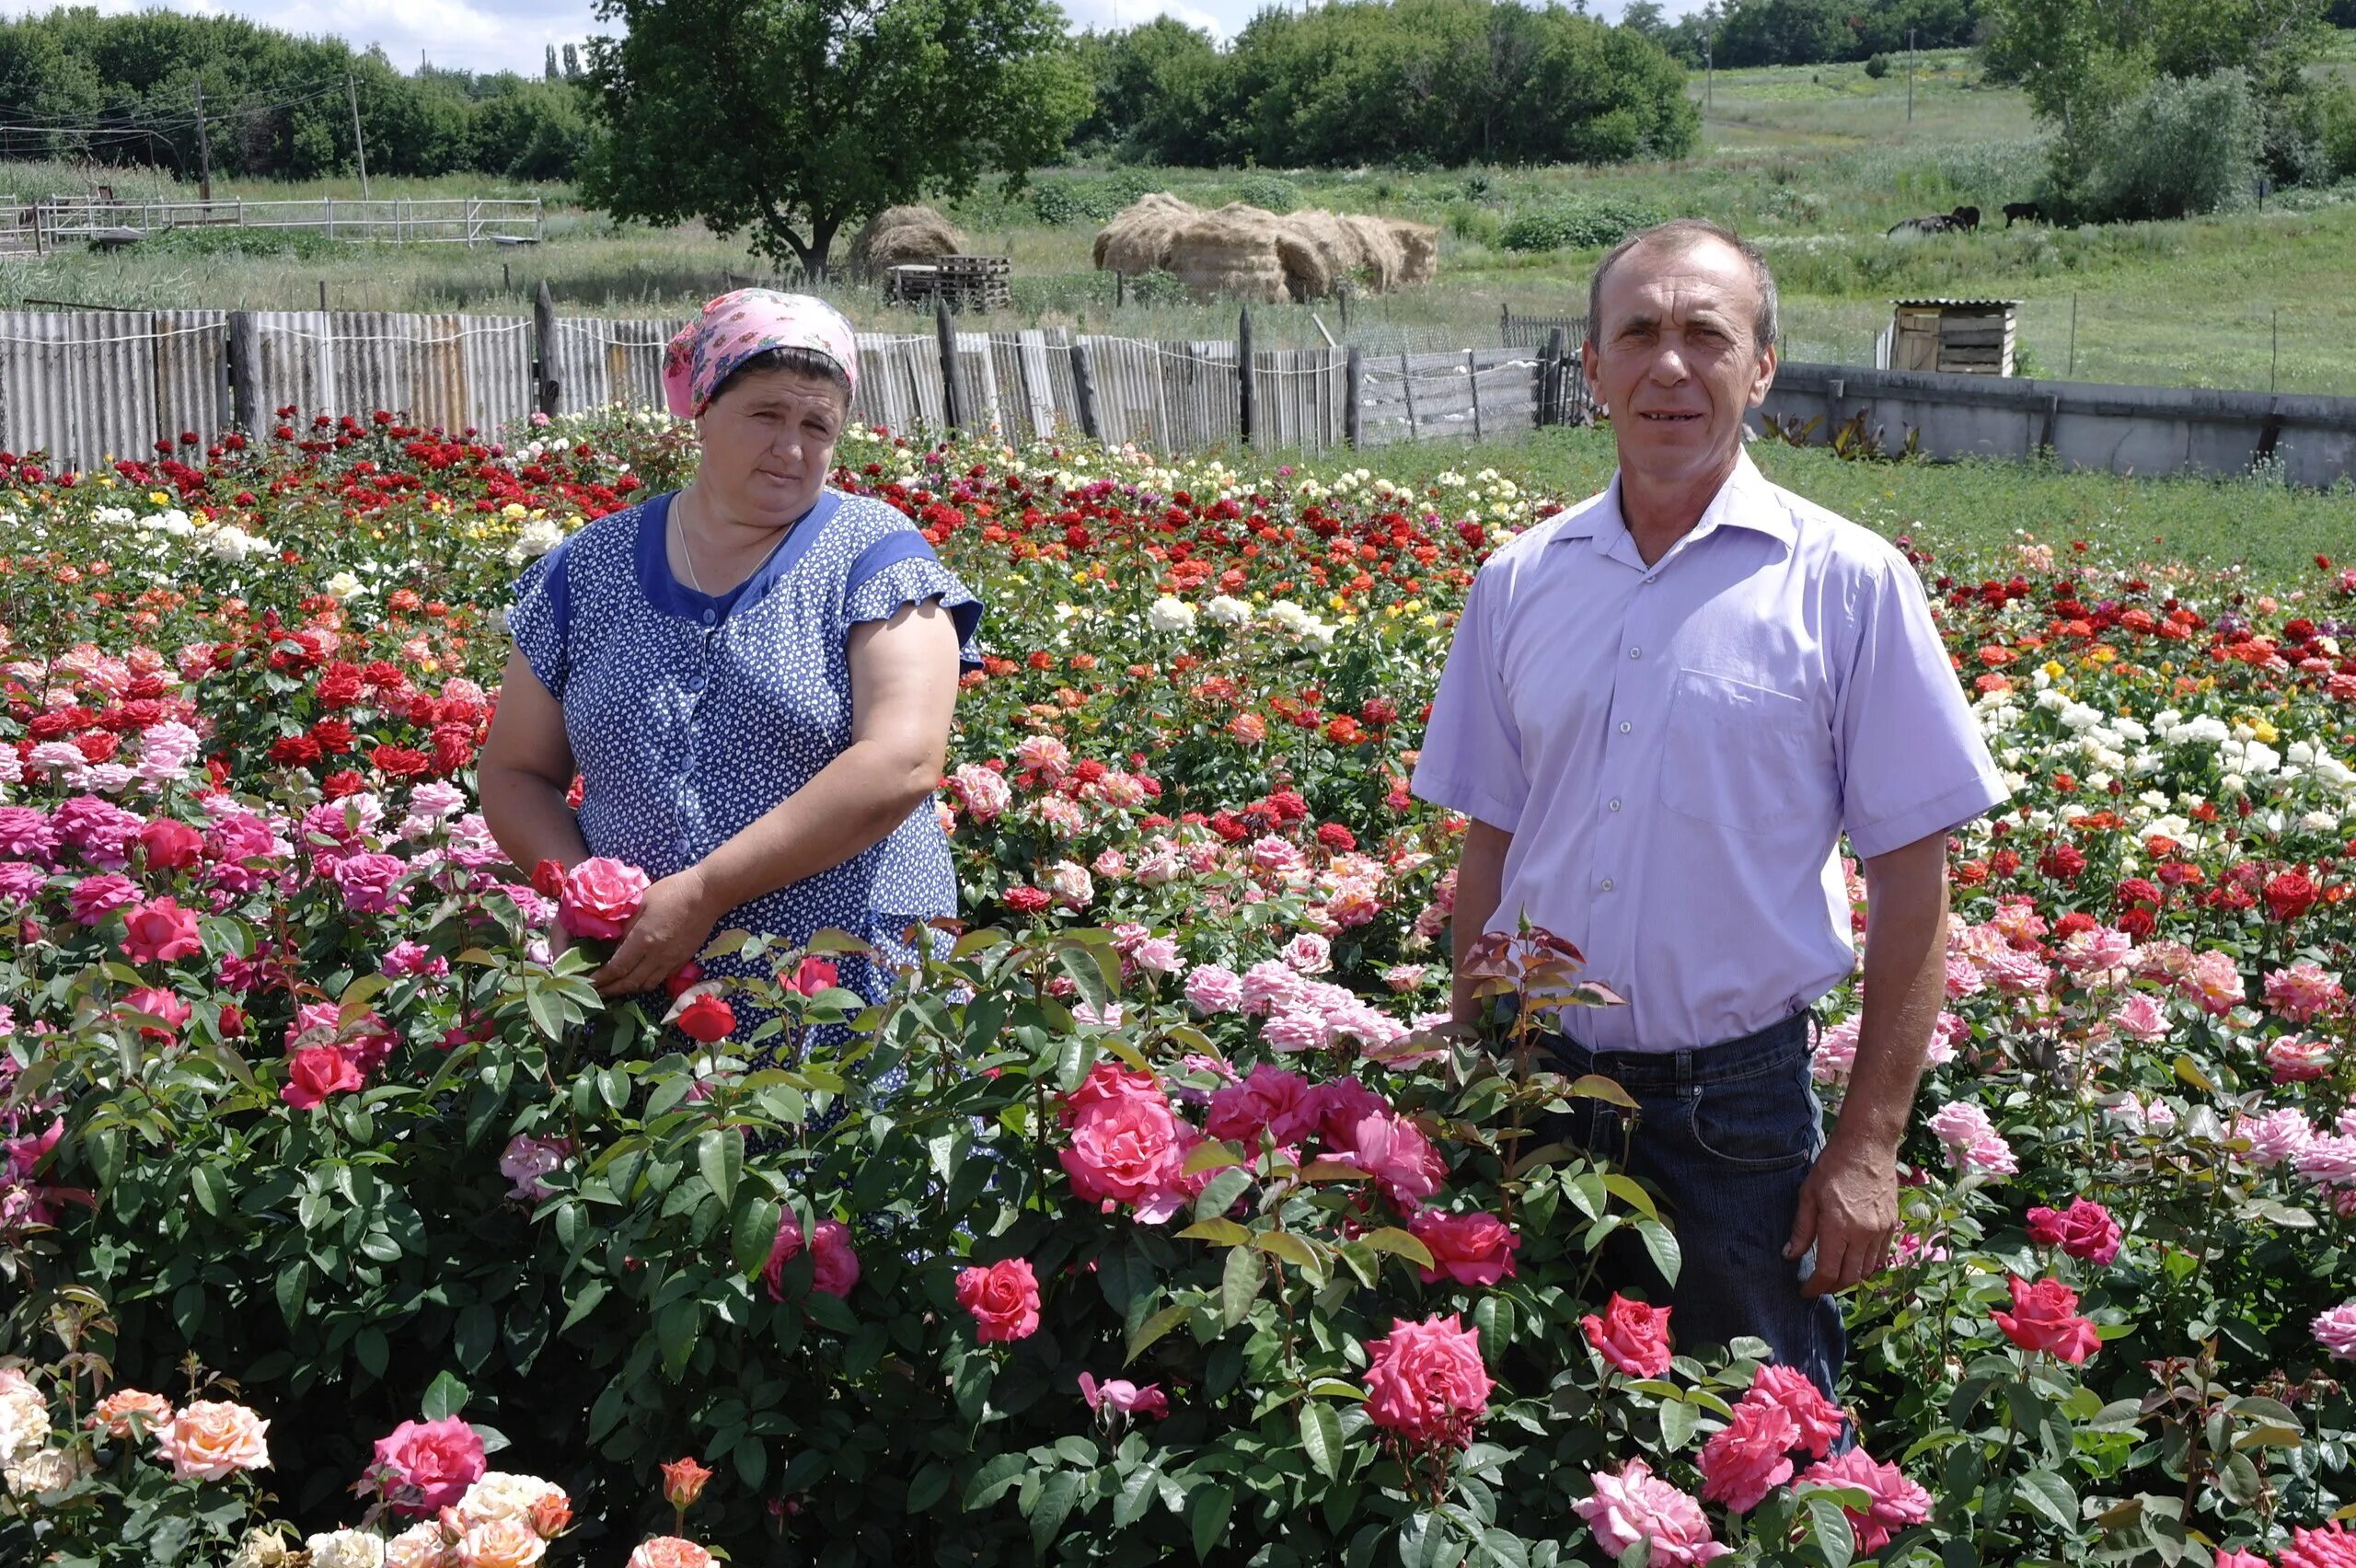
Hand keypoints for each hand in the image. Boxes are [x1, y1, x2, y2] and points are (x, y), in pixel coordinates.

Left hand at [591, 868, 723, 997]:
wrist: (707, 894)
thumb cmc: (673, 891)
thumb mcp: (642, 902)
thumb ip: (628, 925)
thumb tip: (617, 944)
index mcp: (644, 940)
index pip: (618, 967)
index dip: (602, 977)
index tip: (589, 981)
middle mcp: (657, 956)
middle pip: (630, 982)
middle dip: (611, 989)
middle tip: (596, 992)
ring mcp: (672, 961)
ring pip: (646, 985)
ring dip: (629, 989)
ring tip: (616, 988)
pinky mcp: (683, 960)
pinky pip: (661, 979)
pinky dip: (646, 983)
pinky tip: (639, 978)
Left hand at [1784, 1135, 1898, 1297]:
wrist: (1867, 1146)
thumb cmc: (1832, 1167)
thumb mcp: (1808, 1195)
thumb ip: (1801, 1229)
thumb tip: (1790, 1255)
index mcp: (1839, 1227)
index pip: (1829, 1272)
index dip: (1816, 1287)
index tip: (1805, 1291)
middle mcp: (1863, 1234)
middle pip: (1851, 1277)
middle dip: (1833, 1287)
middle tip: (1819, 1286)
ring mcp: (1881, 1230)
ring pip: (1868, 1270)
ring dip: (1851, 1278)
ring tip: (1835, 1276)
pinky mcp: (1893, 1224)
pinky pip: (1882, 1256)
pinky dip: (1868, 1265)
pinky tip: (1855, 1261)